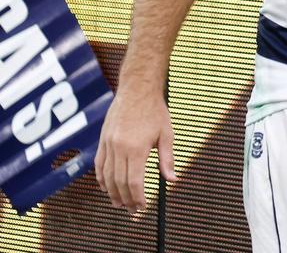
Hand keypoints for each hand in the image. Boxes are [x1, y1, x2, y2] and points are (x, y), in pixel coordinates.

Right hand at [96, 89, 175, 211]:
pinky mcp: (102, 140)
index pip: (134, 181)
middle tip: (132, 210)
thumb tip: (172, 180)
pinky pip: (99, 164)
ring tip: (119, 203)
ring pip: (106, 176)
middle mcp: (119, 148)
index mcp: (137, 148)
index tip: (142, 207)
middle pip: (119, 182)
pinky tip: (107, 187)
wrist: (137, 90)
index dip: (138, 197)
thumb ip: (167, 159)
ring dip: (112, 193)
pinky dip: (102, 178)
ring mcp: (108, 144)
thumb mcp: (166, 134)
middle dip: (126, 199)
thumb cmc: (155, 111)